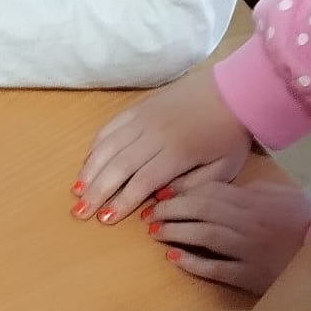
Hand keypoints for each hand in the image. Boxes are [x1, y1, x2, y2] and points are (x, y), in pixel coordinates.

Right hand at [73, 66, 251, 223]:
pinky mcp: (138, 108)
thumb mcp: (224, 169)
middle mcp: (155, 134)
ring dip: (90, 170)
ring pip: (108, 146)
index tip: (106, 219)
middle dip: (97, 191)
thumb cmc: (229, 135)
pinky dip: (95, 146)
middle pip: (118, 166)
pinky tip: (88, 163)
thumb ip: (193, 188)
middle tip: (80, 212)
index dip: (122, 202)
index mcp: (177, 152)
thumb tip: (159, 199)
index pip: (142, 181)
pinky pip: (110, 127)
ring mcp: (143, 118)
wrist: (233, 91)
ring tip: (77, 191)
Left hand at [149, 179, 310, 292]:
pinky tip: (174, 258)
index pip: (210, 192)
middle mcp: (248, 223)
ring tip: (155, 233)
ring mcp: (248, 251)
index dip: (181, 193)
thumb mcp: (281, 196)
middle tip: (150, 214)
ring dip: (175, 233)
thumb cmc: (306, 221)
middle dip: (171, 211)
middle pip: (201, 211)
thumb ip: (250, 191)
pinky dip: (194, 263)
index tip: (161, 195)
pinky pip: (217, 268)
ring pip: (204, 237)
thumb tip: (218, 190)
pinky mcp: (250, 276)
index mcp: (255, 201)